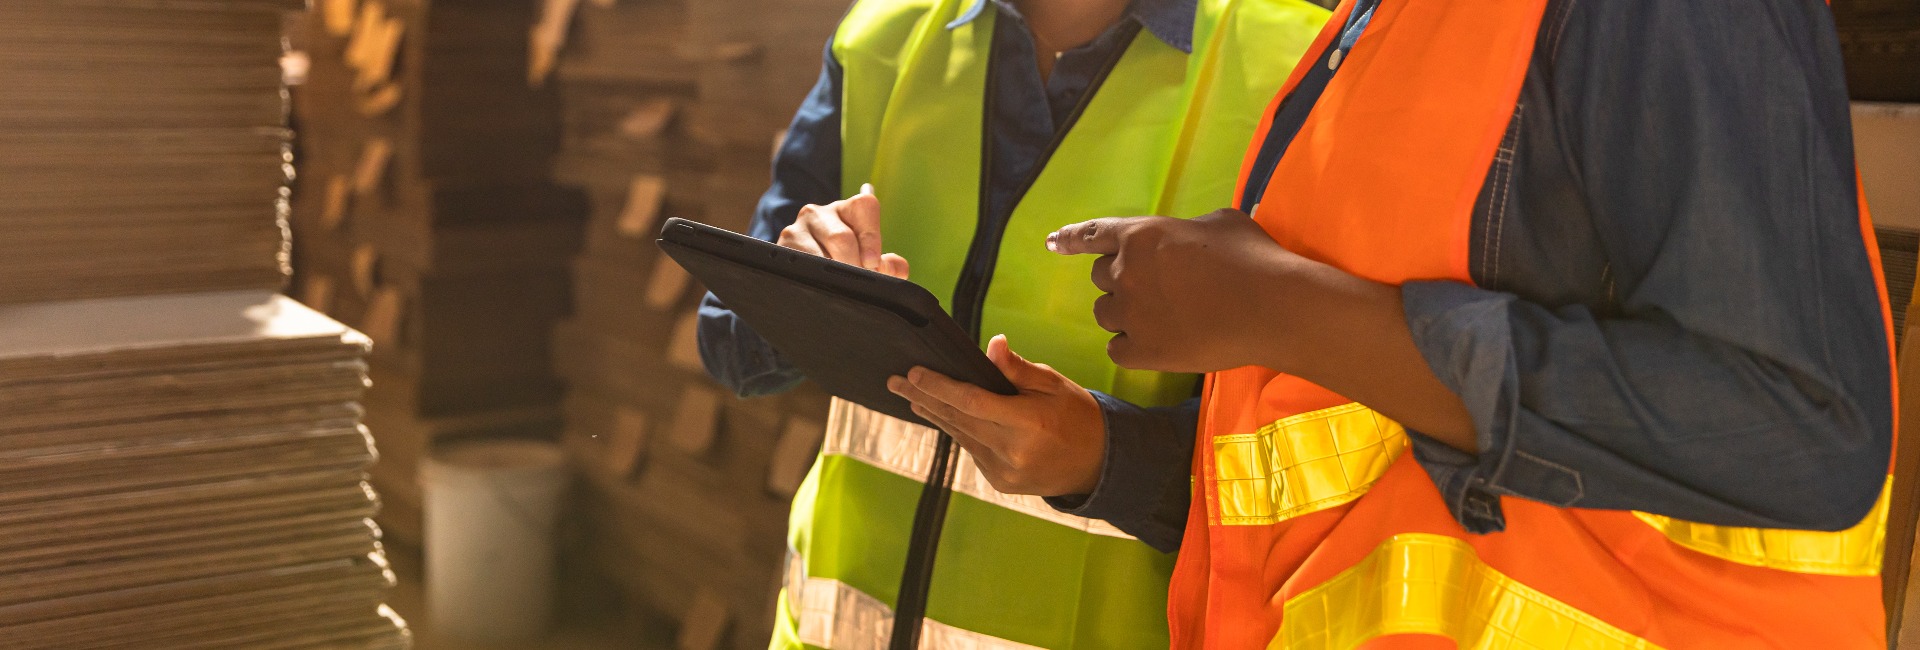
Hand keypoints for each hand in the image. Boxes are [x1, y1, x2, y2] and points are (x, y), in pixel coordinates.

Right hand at [779, 183, 909, 277]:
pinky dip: (815, 278)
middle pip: (842, 236)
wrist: (806, 277)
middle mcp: (820, 212)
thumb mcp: (871, 263)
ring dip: (833, 275)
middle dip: (854, 264)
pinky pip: (801, 264)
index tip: (873, 263)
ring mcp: (798, 227)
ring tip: (839, 286)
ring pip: (819, 254)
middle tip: (858, 282)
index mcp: (848, 209)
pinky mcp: (782, 246)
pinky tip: (820, 284)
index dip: (872, 236)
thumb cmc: (846, 266)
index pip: (865, 205)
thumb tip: (895, 268)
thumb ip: (890, 266)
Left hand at [886, 335, 1106, 495]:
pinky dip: (957, 430)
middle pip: (957, 419)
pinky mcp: (1000, 483)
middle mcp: (1013, 451)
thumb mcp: (1055, 385)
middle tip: (895, 381)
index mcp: (1029, 423)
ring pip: (960, 436)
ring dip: (934, 414)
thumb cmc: (1077, 416)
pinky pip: (971, 450)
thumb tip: (992, 344)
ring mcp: (1005, 471)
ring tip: (909, 395)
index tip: (915, 372)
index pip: (972, 401)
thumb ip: (1018, 369)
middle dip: (924, 397)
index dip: (940, 386)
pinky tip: (940, 415)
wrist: (1098, 464)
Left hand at [1049, 209, 1479, 449]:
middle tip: (1154, 288)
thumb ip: (1187, 230)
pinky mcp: (1142, 352)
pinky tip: (1156, 343)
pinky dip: (1131, 346)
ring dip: (1125, 314)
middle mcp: (1126, 274)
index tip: (1053, 243)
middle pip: (1101, 279)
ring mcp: (1131, 315)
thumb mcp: (1219, 222)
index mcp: (1141, 236)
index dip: (1071, 239)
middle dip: (1121, 281)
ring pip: (1106, 315)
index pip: (1092, 235)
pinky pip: (1117, 349)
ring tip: (1162, 317)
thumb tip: (1190, 238)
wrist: (1272, 307)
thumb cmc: (1252, 258)